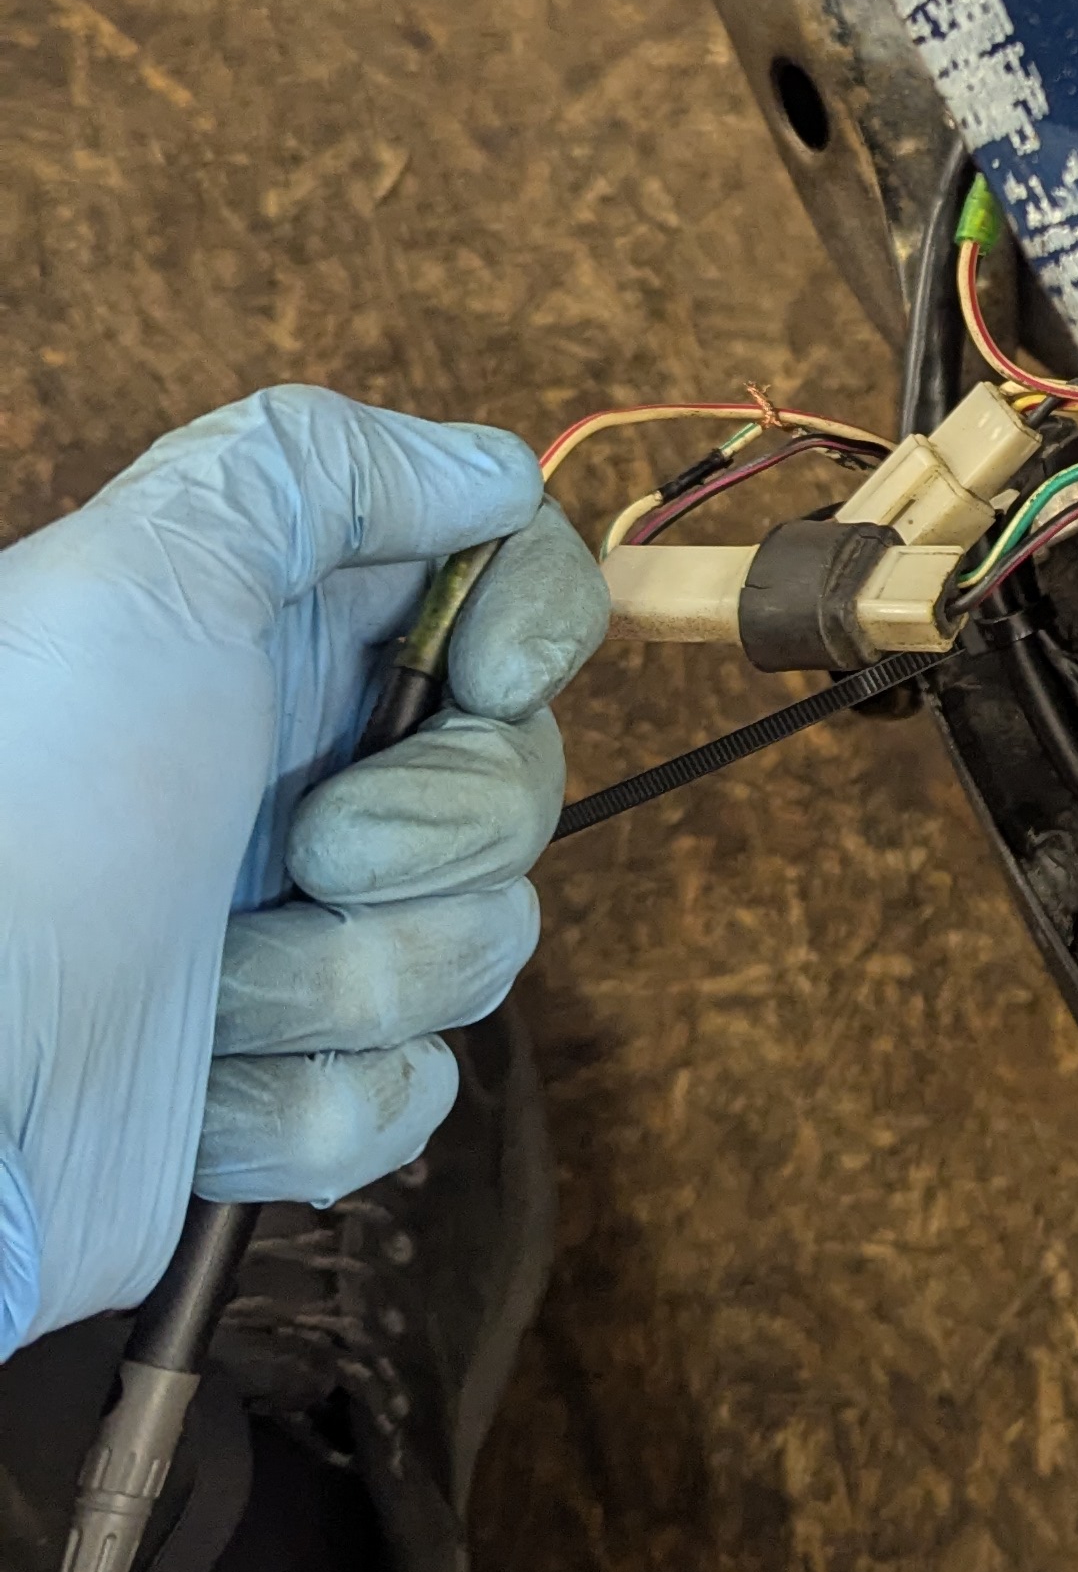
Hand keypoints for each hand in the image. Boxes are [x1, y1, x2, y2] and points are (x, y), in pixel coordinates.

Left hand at [0, 387, 608, 1355]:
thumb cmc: (15, 815)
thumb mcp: (142, 576)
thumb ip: (320, 470)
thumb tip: (491, 471)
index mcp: (274, 644)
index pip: (498, 592)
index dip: (532, 627)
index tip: (491, 677)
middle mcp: (299, 779)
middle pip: (518, 781)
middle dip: (439, 831)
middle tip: (312, 851)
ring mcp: (303, 938)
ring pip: (480, 947)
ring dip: (351, 982)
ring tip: (208, 985)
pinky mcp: (292, 1086)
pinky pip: (410, 1092)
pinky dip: (316, 1101)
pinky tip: (204, 1085)